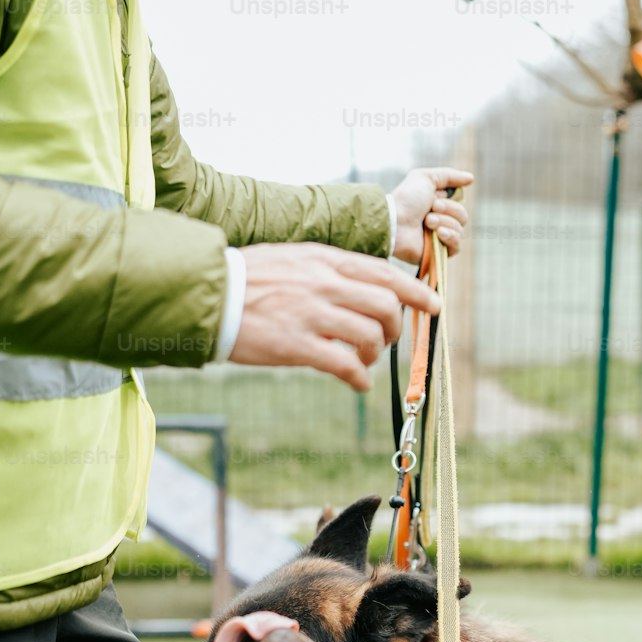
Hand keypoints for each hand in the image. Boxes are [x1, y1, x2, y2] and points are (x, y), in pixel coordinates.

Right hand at [229, 242, 440, 390]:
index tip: (433, 304)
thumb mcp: (294, 258)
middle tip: (388, 341)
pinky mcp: (297, 346)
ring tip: (365, 362)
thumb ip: (329, 269)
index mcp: (324, 259)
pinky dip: (360, 378)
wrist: (208, 295)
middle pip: (385, 305)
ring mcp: (311, 314)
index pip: (384, 272)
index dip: (415, 290)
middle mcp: (323, 283)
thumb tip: (362, 286)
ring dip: (376, 355)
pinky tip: (358, 383)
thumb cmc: (249, 278)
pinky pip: (345, 365)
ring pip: (370, 336)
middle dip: (396, 327)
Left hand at [388, 167, 473, 264]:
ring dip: (444, 222)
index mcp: (437, 206)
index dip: (451, 200)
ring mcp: (439, 238)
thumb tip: (471, 178)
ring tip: (427, 222)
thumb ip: (449, 176)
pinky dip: (450, 237)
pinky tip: (438, 234)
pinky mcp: (438, 253)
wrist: (395, 222)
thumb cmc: (406, 199)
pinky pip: (456, 246)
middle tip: (431, 209)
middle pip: (463, 216)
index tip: (436, 196)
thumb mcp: (426, 178)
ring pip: (460, 230)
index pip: (459, 203)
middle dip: (448, 210)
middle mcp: (440, 222)